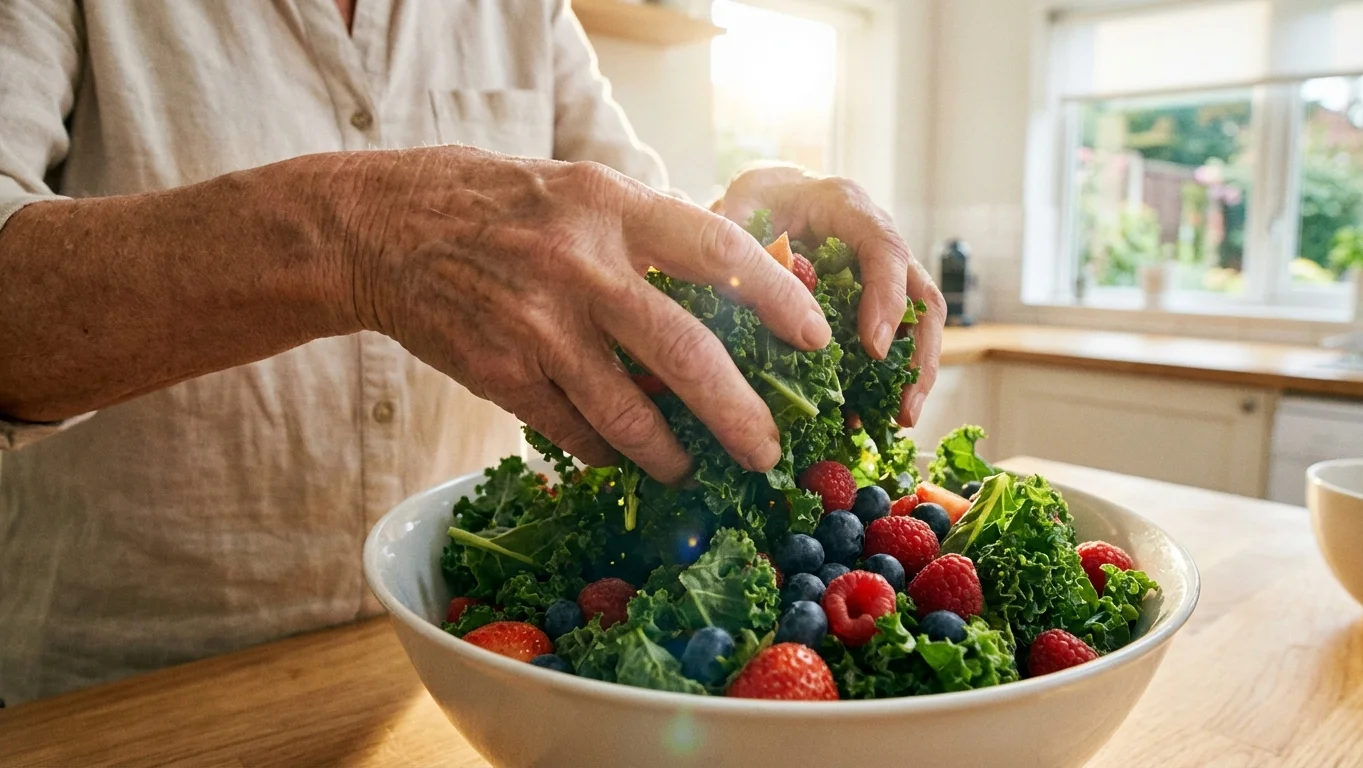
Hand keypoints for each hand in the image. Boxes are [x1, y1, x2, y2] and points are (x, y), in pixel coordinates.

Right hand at [333, 146, 830, 481]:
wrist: (379, 227)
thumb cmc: (496, 203)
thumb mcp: (581, 190)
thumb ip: (649, 234)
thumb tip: (730, 294)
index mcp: (610, 206)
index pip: (718, 251)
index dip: (778, 300)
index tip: (817, 339)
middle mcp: (579, 266)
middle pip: (686, 356)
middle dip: (740, 416)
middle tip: (768, 451)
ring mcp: (537, 327)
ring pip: (630, 415)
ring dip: (672, 455)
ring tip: (691, 468)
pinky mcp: (501, 375)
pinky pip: (575, 434)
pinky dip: (606, 452)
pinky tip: (620, 457)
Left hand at [711, 165, 944, 426]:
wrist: (768, 198)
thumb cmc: (755, 200)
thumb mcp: (738, 208)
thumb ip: (739, 242)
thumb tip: (749, 291)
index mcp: (848, 208)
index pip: (884, 248)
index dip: (886, 297)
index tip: (874, 347)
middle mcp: (878, 240)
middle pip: (920, 295)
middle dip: (918, 354)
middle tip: (905, 407)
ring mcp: (882, 275)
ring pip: (918, 323)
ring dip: (913, 375)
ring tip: (899, 420)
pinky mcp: (874, 303)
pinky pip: (892, 342)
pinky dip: (883, 380)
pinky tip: (866, 415)